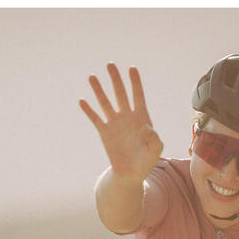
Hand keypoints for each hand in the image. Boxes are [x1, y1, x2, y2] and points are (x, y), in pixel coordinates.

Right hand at [79, 63, 162, 182]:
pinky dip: (89, 110)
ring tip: (92, 77)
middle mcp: (127, 116)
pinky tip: (82, 101)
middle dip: (116, 79)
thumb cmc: (146, 161)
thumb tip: (145, 127)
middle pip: (120, 93)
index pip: (138, 95)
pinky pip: (96, 118)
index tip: (132, 68)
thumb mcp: (156, 150)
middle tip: (110, 65)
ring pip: (106, 102)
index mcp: (142, 117)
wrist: (131, 173)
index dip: (135, 82)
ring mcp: (115, 123)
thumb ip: (154, 138)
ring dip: (99, 90)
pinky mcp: (104, 133)